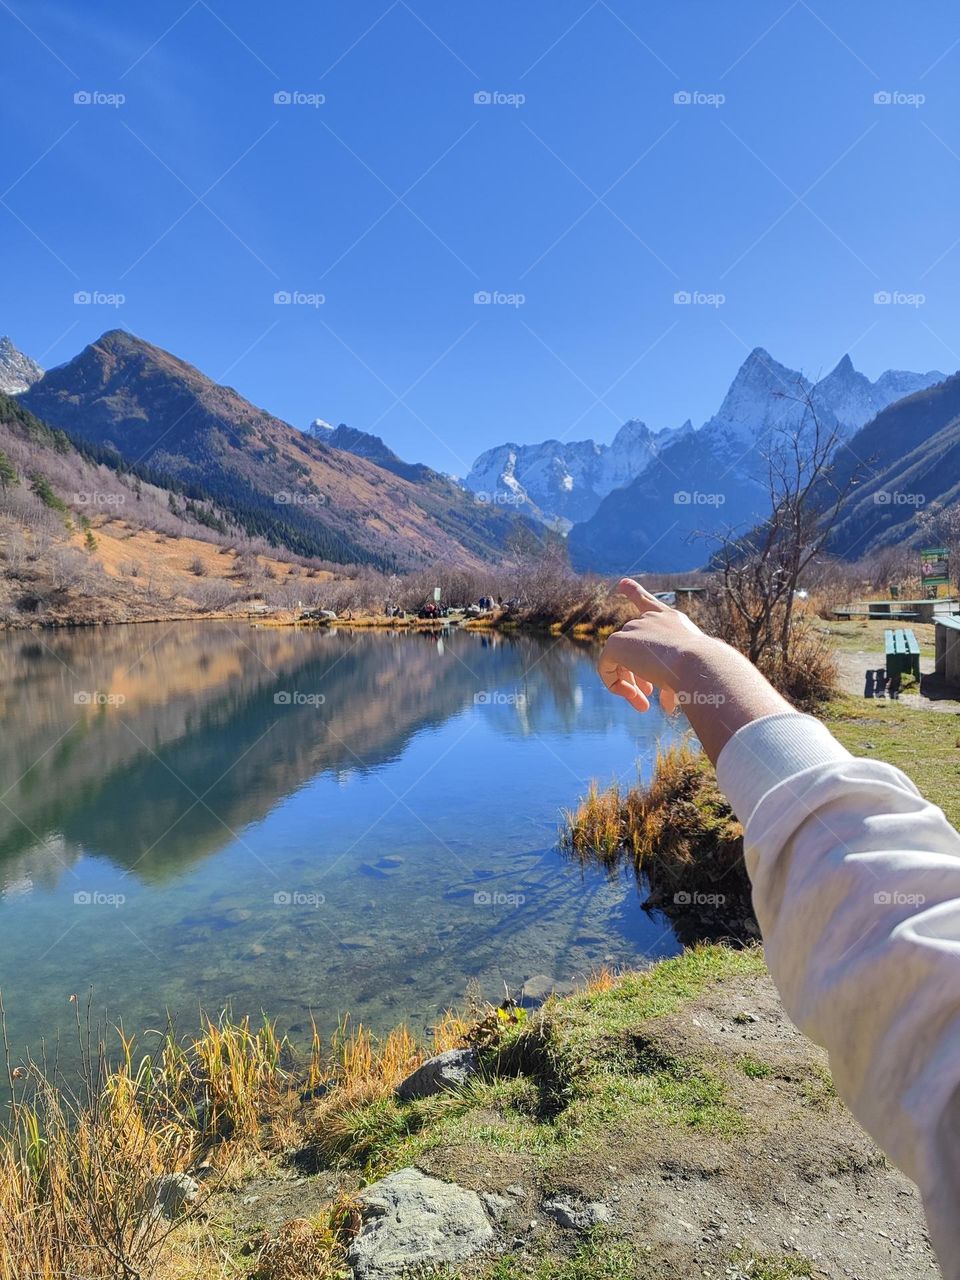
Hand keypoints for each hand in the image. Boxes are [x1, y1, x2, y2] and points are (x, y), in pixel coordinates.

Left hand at [598, 578, 705, 714]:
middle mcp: (651, 619)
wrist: (699, 662)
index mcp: (672, 620)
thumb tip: (669, 702)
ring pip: (621, 660)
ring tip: (643, 705)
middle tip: (646, 698)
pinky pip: (606, 667)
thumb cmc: (704, 671)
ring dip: (630, 684)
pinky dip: (614, 684)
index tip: (621, 585)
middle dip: (638, 676)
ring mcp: (633, 628)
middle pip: (633, 647)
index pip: (648, 602)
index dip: (634, 592)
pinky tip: (630, 696)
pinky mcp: (617, 642)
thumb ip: (674, 684)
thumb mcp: (691, 675)